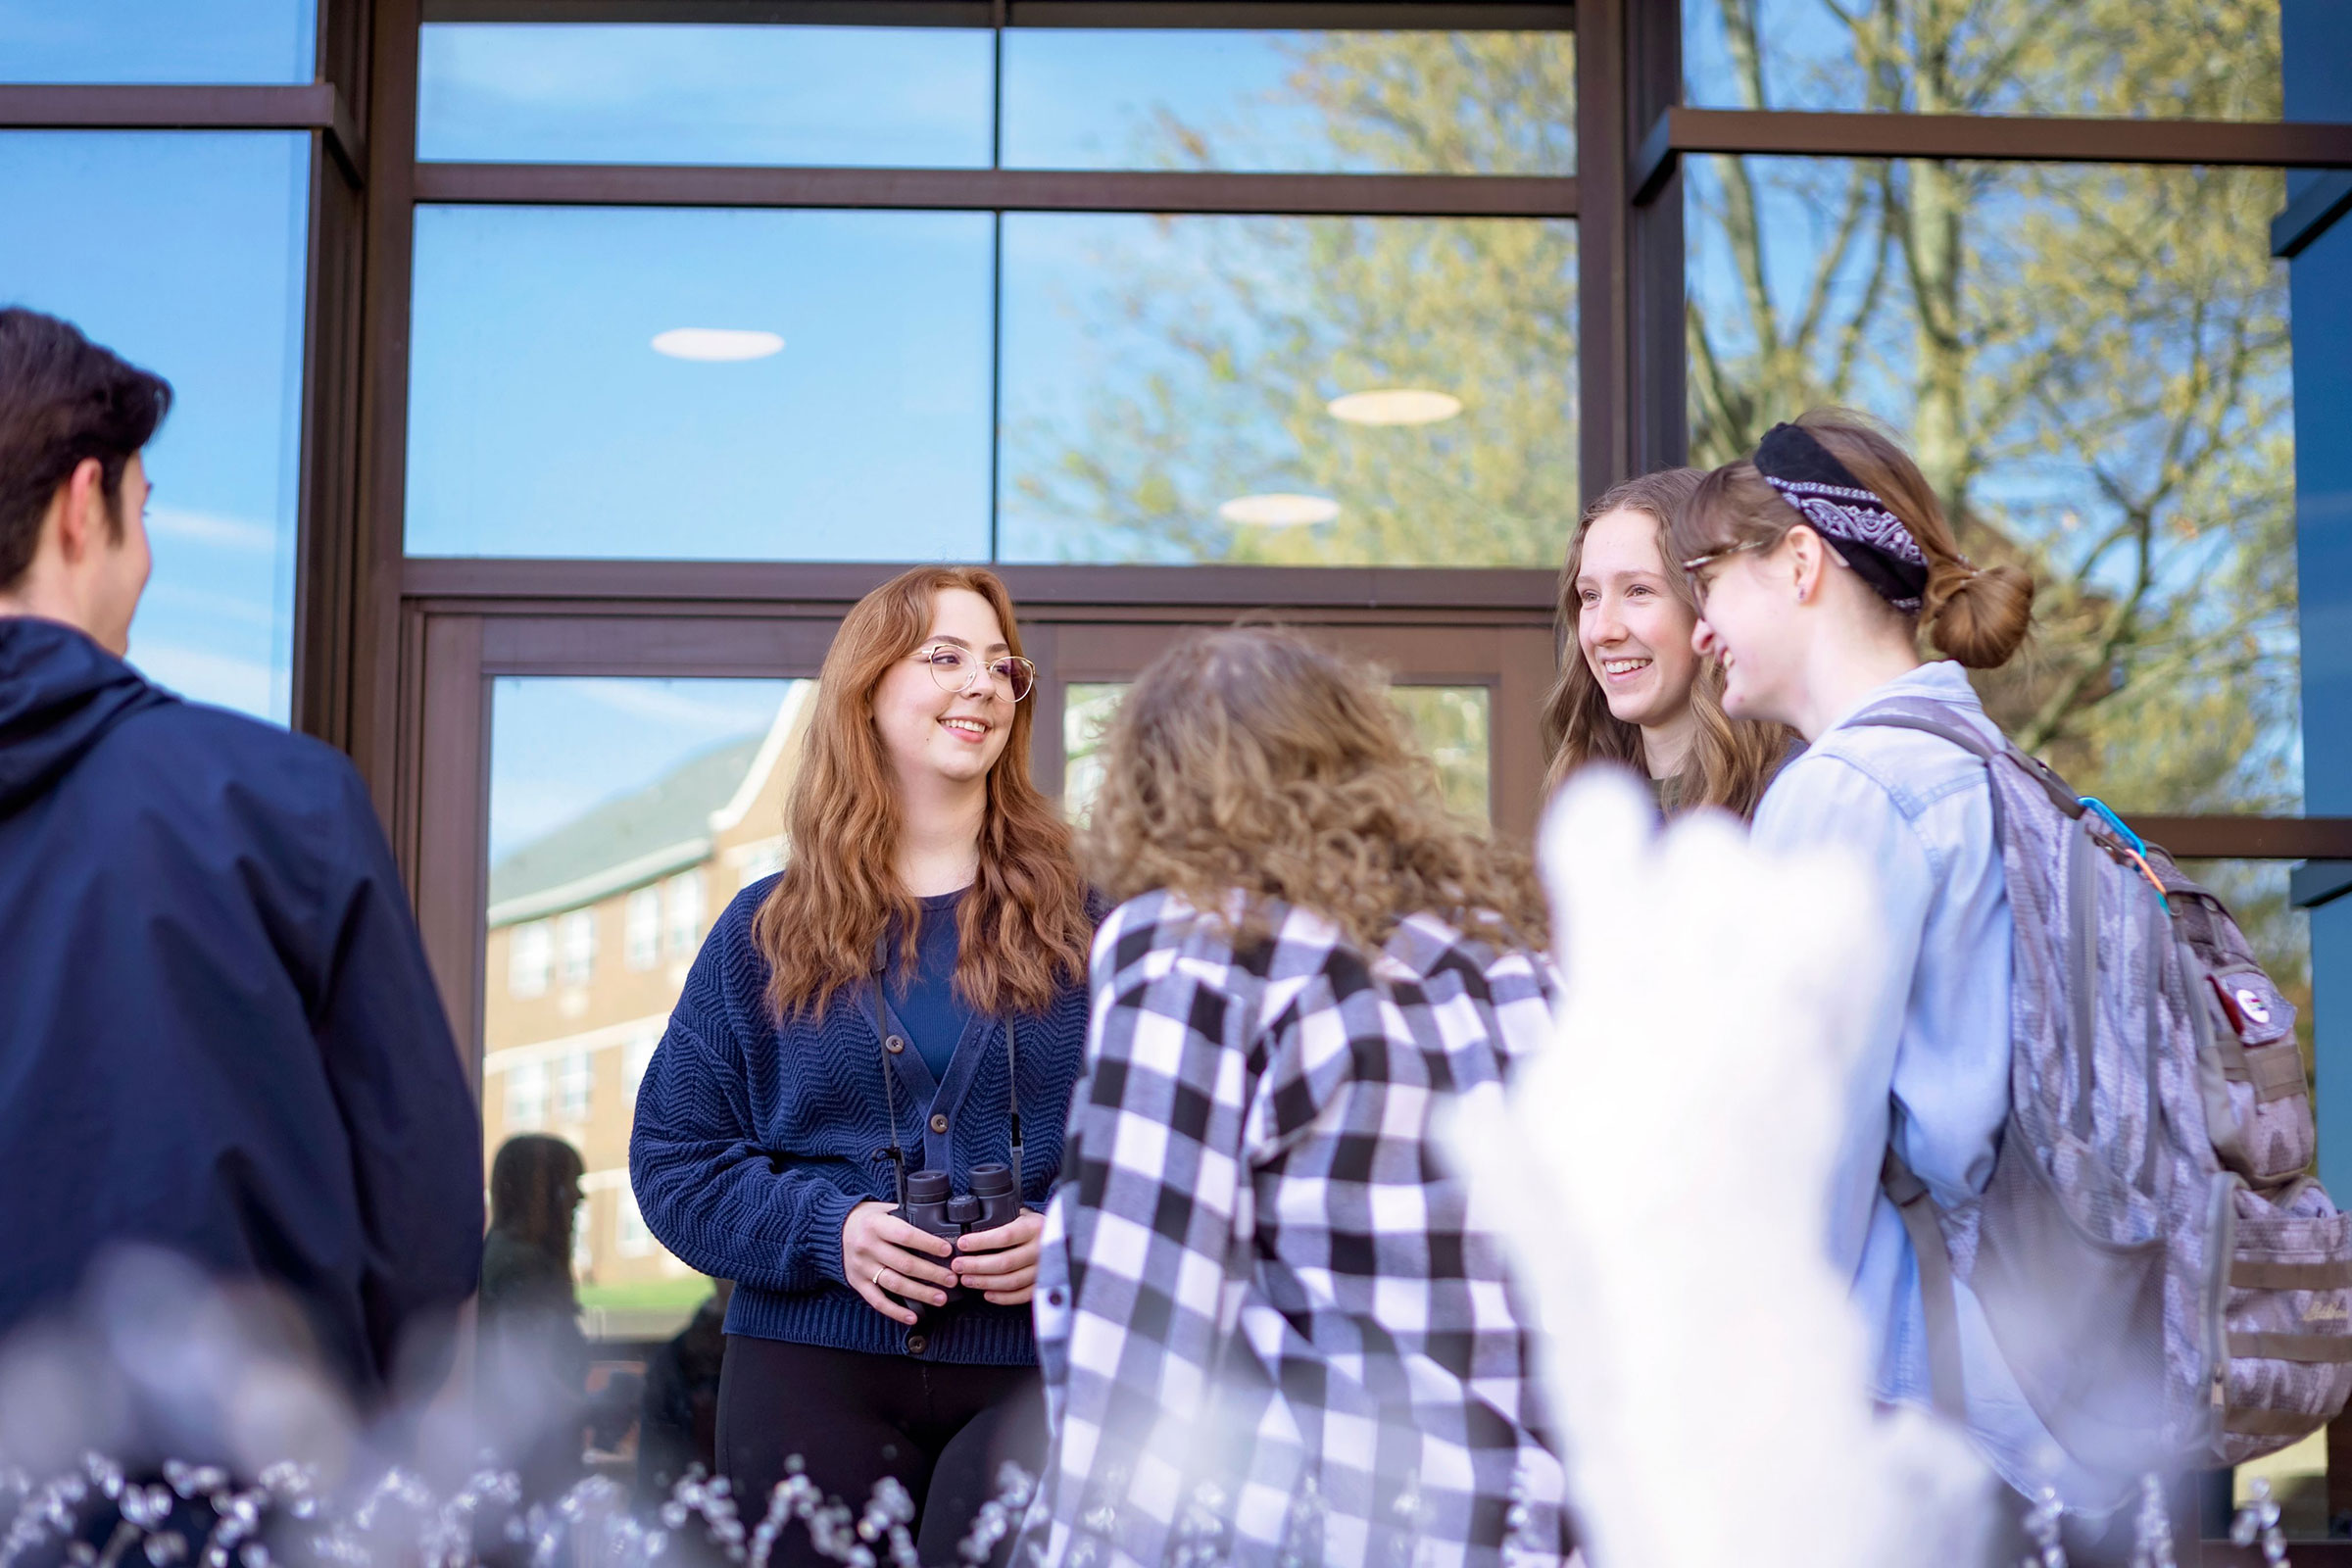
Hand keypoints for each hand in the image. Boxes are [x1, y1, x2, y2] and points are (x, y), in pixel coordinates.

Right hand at [843, 1200, 957, 1325]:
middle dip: (931, 1273)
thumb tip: (939, 1226)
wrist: (834, 1229)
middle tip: (952, 1279)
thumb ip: (905, 1218)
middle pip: (904, 1263)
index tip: (947, 1251)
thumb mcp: (883, 1210)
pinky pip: (877, 1301)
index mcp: (876, 1225)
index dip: (928, 1244)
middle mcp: (867, 1246)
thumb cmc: (867, 1219)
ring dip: (920, 1293)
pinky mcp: (857, 1283)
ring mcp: (861, 1267)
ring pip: (894, 1284)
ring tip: (940, 1298)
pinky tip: (913, 1316)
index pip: (906, 1235)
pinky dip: (896, 1311)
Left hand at [951, 1209, 1044, 1305]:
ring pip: (1011, 1281)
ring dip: (985, 1282)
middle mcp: (1041, 1249)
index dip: (981, 1242)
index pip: (1004, 1236)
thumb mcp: (1025, 1215)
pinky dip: (1003, 1297)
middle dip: (976, 1265)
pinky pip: (1022, 1295)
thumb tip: (973, 1223)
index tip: (963, 1243)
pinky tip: (987, 1293)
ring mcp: (1044, 1269)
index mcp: (1035, 1228)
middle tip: (958, 1265)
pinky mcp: (1044, 1284)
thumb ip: (1006, 1219)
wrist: (1067, 1238)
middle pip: (1005, 1262)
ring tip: (967, 1279)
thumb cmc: (1038, 1226)